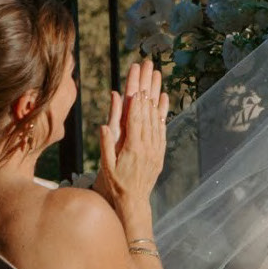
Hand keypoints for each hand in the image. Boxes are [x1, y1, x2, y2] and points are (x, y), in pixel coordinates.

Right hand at [93, 59, 168, 223]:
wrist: (133, 202)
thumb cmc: (114, 185)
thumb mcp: (106, 166)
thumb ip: (106, 144)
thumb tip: (104, 124)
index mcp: (133, 147)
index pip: (135, 117)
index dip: (136, 99)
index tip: (137, 81)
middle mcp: (147, 144)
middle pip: (148, 110)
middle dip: (147, 87)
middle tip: (149, 67)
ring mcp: (155, 146)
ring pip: (157, 115)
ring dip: (156, 93)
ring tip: (157, 75)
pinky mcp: (159, 150)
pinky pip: (162, 127)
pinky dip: (163, 111)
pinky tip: (163, 98)